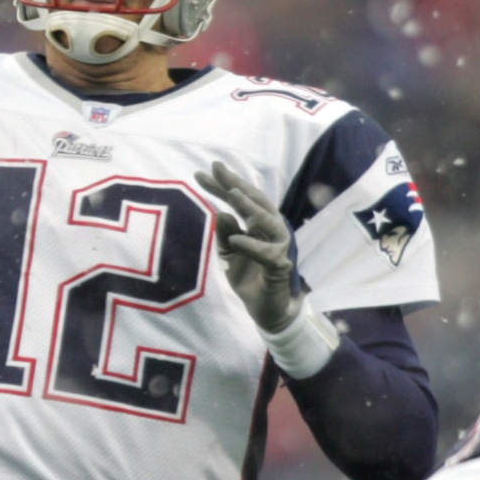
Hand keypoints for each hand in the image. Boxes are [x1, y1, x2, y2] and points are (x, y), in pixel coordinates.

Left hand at [195, 161, 338, 377]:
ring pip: (268, 220)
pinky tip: (235, 239)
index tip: (199, 173)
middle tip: (216, 168)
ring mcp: (279, 246)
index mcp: (257, 225)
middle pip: (254, 201)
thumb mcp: (229, 255)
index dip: (220, 186)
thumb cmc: (250, 279)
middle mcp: (271, 230)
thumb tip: (219, 212)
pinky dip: (251, 245)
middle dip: (235, 184)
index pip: (238, 201)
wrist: (267, 311)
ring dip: (250, 207)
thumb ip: (224, 234)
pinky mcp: (281, 266)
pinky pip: (267, 253)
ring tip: (231, 194)